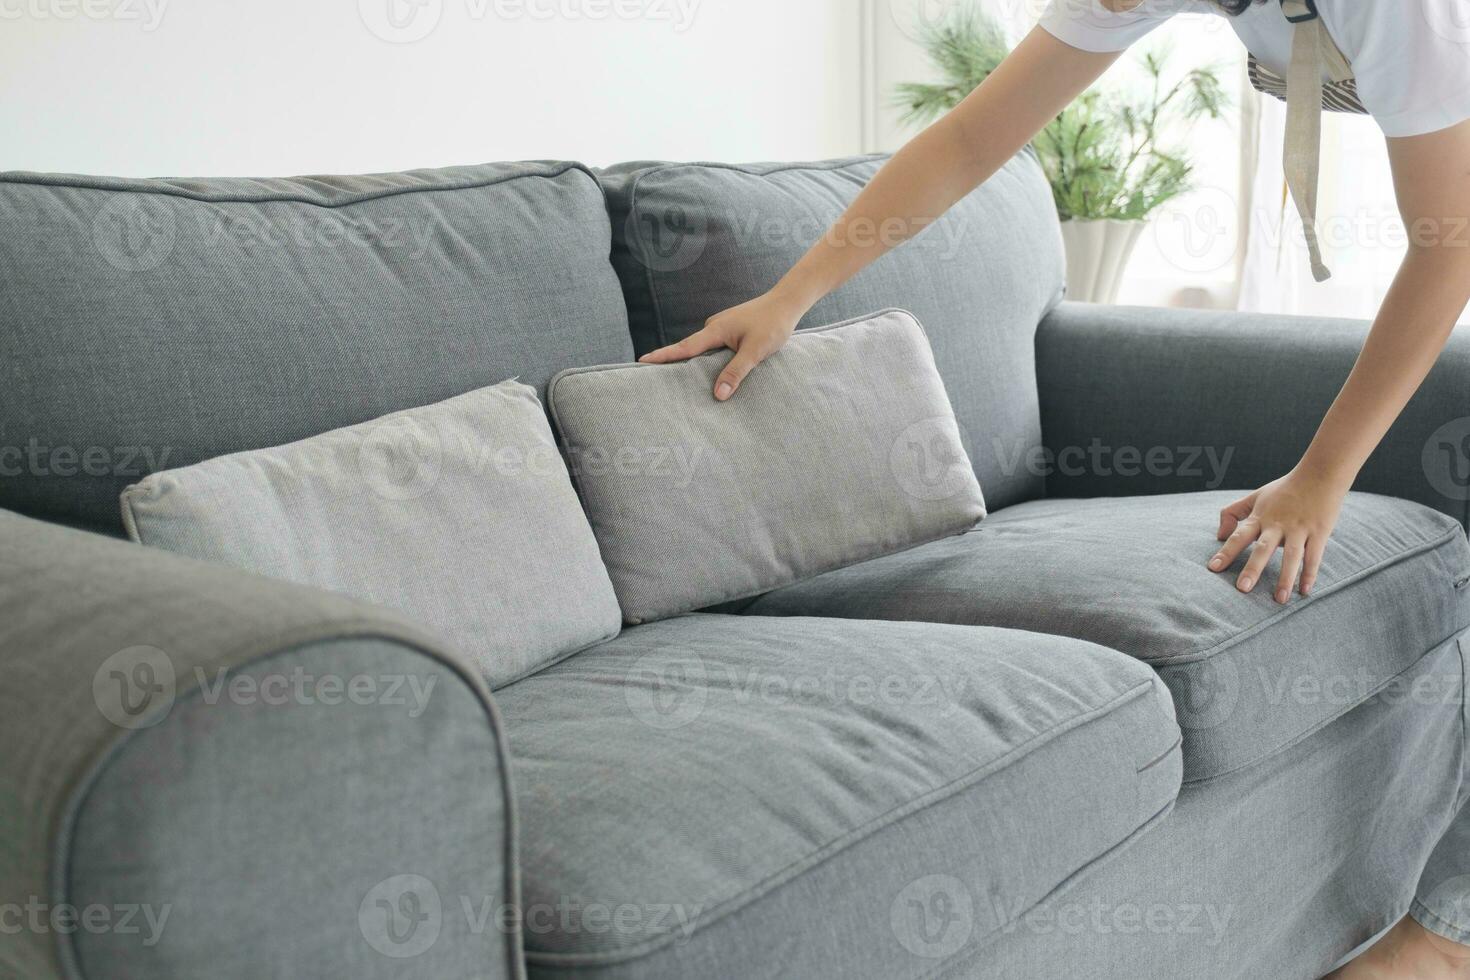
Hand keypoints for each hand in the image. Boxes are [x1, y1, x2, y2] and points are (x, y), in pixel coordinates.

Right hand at [638, 289, 804, 400]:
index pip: (684, 347)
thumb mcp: (755, 352)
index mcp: (716, 330)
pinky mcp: (730, 330)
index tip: (641, 361)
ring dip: (692, 362)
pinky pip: (713, 347)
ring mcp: (722, 328)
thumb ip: (736, 372)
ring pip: (702, 349)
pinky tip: (709, 371)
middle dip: (671, 361)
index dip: (663, 356)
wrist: (787, 302)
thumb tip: (718, 394)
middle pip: (689, 349)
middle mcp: (714, 327)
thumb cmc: (773, 324)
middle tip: (650, 376)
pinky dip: (707, 359)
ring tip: (676, 380)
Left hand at [1207, 468, 1350, 603]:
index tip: (1213, 568)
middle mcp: (1278, 525)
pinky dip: (1310, 574)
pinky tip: (1305, 591)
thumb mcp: (1255, 496)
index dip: (1226, 552)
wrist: (1320, 474)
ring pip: (1292, 557)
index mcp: (1260, 517)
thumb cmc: (1285, 489)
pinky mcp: (1319, 533)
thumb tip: (1218, 535)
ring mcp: (1299, 529)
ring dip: (1285, 578)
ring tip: (1279, 600)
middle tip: (1242, 589)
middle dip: (1252, 569)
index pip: (1239, 536)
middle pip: (1263, 549)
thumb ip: (1233, 513)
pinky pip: (1314, 557)